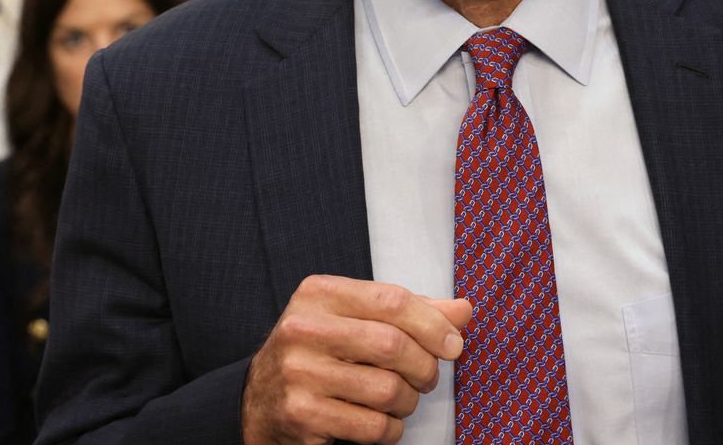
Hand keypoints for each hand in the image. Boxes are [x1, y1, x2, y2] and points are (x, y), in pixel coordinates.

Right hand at [242, 275, 471, 444]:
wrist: (259, 401)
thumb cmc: (319, 353)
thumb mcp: (355, 319)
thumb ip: (408, 313)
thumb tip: (462, 311)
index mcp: (319, 293)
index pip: (392, 300)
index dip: (433, 324)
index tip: (453, 344)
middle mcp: (303, 328)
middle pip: (392, 345)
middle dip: (424, 367)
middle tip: (427, 378)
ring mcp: (298, 373)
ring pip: (386, 389)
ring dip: (407, 402)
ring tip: (401, 400)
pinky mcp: (301, 414)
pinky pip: (372, 427)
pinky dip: (391, 429)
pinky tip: (383, 422)